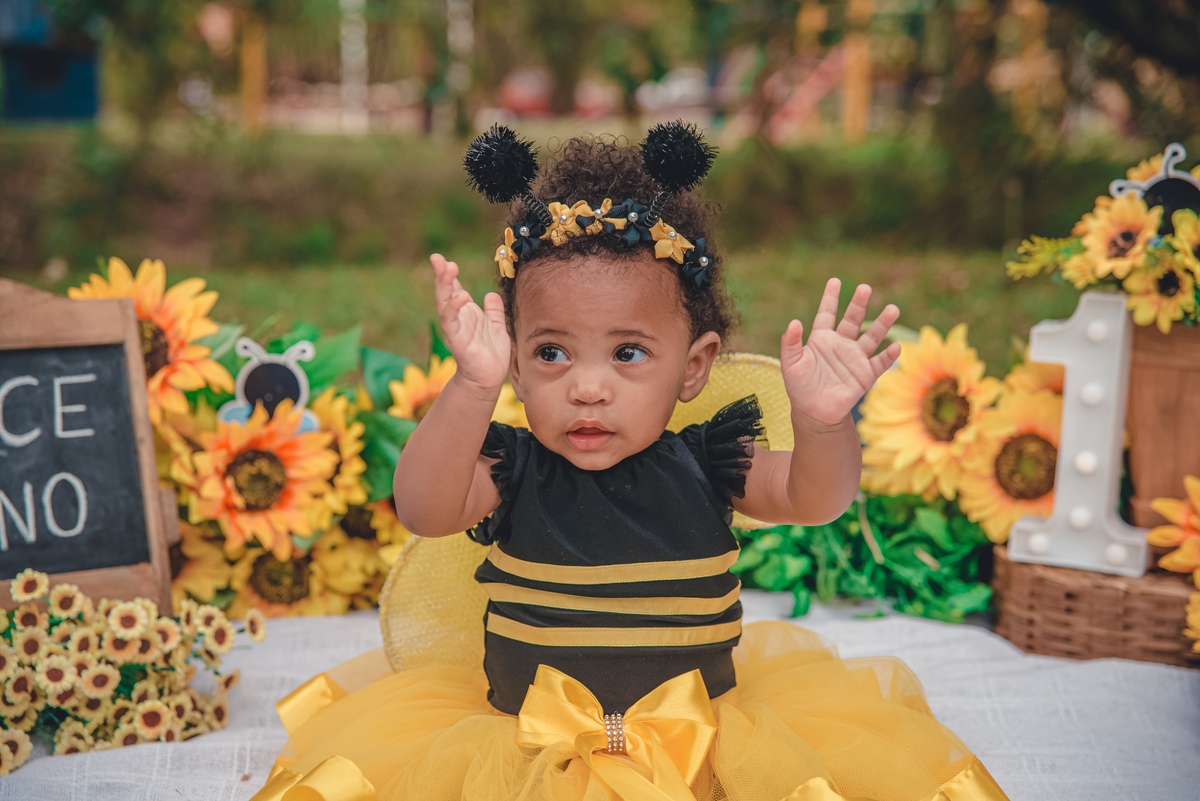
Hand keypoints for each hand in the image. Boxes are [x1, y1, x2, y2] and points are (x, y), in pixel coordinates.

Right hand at [431, 253, 510, 394]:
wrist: (489, 377)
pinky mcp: (457, 340)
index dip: (448, 274)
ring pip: (444, 303)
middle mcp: (457, 318)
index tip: (442, 259)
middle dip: (441, 275)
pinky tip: (461, 296)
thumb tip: (491, 295)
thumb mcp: (496, 327)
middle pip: (445, 292)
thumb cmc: (491, 354)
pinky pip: (451, 322)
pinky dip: (454, 308)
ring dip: (444, 286)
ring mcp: (455, 328)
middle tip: (438, 258)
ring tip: (448, 268)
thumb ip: (493, 311)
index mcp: (465, 312)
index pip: (454, 289)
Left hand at [780, 278, 899, 426]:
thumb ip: (790, 343)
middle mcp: (840, 344)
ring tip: (893, 309)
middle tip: (865, 288)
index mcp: (821, 339)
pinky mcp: (865, 375)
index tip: (834, 281)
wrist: (813, 412)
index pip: (826, 314)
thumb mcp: (790, 364)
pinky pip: (879, 363)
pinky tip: (895, 346)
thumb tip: (794, 322)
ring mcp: (854, 358)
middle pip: (852, 320)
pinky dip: (887, 355)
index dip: (830, 298)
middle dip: (858, 304)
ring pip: (871, 337)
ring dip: (882, 324)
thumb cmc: (799, 387)